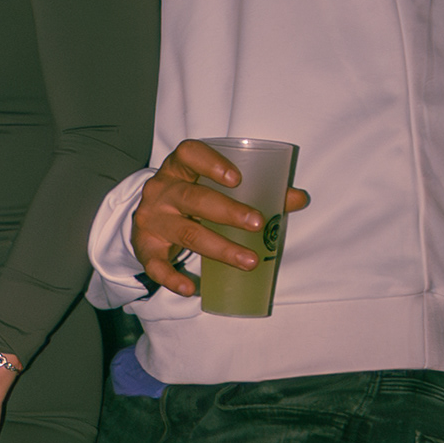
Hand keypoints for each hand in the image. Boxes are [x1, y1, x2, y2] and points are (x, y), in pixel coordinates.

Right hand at [130, 140, 311, 299]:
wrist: (149, 217)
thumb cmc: (191, 197)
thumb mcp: (214, 187)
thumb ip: (257, 190)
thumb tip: (299, 198)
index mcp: (179, 168)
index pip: (189, 154)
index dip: (211, 163)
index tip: (237, 178)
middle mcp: (161, 190)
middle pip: (192, 198)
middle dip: (227, 211)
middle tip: (257, 223)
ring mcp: (152, 218)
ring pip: (185, 232)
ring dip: (219, 248)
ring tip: (248, 260)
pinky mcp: (144, 246)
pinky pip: (156, 264)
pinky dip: (172, 278)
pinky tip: (190, 287)